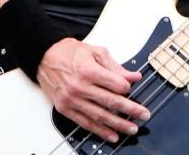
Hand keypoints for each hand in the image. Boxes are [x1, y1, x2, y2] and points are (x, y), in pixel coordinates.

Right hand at [36, 38, 150, 143]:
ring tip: (131, 128)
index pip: (116, 85)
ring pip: (100, 116)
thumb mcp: (95, 52)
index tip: (130, 87)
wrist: (45, 56)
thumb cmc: (69, 52)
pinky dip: (100, 131)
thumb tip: (133, 76)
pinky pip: (85, 123)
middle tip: (143, 115)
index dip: (127, 87)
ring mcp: (72, 100)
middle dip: (131, 110)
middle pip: (111, 102)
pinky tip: (112, 135)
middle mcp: (80, 87)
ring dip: (118, 124)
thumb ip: (116, 67)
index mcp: (88, 71)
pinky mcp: (65, 109)